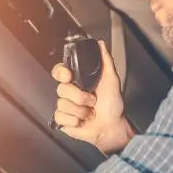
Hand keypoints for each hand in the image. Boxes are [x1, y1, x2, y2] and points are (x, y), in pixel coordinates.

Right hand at [52, 39, 131, 153]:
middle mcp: (70, 93)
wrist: (112, 127)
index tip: (69, 76)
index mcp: (78, 81)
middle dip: (80, 97)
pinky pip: (60, 117)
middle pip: (61, 89)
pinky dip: (75, 120)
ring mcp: (66, 107)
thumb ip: (105, 60)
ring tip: (90, 112)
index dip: (61, 73)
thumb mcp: (111, 79)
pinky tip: (82, 121)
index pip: (60, 71)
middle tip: (92, 101)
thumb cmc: (113, 106)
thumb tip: (101, 44)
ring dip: (81, 111)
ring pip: (62, 104)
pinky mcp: (63, 120)